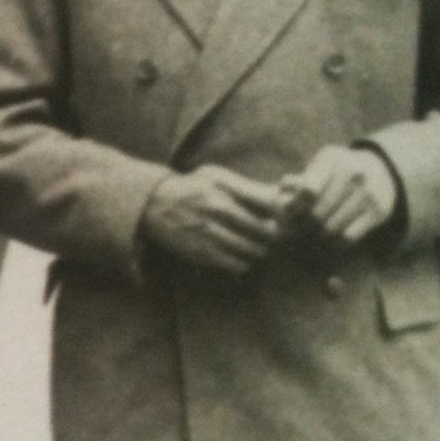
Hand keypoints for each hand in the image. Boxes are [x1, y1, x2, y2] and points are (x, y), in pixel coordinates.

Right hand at [140, 165, 284, 273]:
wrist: (156, 204)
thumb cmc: (193, 188)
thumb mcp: (217, 176)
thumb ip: (246, 186)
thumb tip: (281, 194)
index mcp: (226, 189)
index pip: (269, 204)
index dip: (283, 213)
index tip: (284, 217)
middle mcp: (219, 210)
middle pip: (265, 230)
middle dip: (274, 235)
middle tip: (273, 236)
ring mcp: (210, 233)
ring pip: (252, 250)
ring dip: (259, 250)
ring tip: (257, 247)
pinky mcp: (201, 252)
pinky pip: (235, 264)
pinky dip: (243, 263)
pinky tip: (240, 256)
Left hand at [280, 145, 398, 246]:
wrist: (381, 172)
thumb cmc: (338, 171)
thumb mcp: (319, 166)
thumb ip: (298, 180)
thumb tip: (284, 187)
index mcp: (332, 159)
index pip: (308, 190)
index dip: (295, 206)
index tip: (291, 213)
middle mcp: (353, 174)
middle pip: (317, 214)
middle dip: (303, 225)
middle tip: (297, 231)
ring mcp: (368, 193)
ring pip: (331, 228)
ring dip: (318, 236)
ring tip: (312, 235)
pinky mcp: (378, 211)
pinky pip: (348, 237)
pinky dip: (336, 242)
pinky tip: (331, 237)